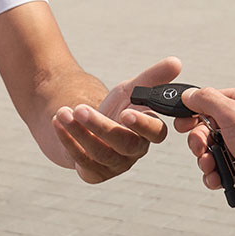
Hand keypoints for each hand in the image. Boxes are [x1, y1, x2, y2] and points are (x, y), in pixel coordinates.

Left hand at [52, 56, 179, 182]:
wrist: (89, 124)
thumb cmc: (117, 107)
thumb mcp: (132, 89)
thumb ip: (153, 78)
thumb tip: (176, 61)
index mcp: (149, 133)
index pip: (155, 133)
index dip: (143, 125)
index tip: (126, 112)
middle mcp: (134, 152)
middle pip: (123, 144)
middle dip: (101, 127)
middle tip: (81, 109)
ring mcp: (115, 165)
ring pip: (99, 153)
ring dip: (79, 132)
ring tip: (64, 111)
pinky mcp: (94, 174)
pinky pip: (81, 161)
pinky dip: (68, 140)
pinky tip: (58, 122)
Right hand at [179, 86, 234, 216]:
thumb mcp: (232, 113)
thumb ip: (207, 100)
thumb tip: (190, 95)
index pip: (212, 100)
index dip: (195, 111)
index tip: (182, 122)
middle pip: (207, 127)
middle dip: (200, 141)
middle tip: (201, 148)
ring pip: (210, 149)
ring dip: (205, 159)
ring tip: (211, 166)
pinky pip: (218, 168)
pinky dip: (214, 174)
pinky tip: (218, 178)